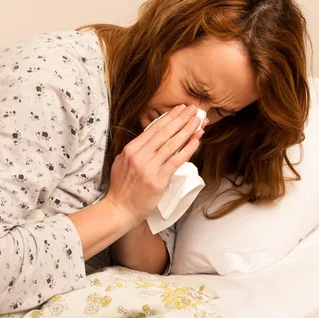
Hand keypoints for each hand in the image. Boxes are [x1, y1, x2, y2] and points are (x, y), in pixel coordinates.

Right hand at [104, 104, 204, 227]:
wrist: (120, 209)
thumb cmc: (122, 187)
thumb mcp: (123, 162)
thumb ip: (137, 150)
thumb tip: (152, 138)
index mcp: (131, 149)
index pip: (153, 129)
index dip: (169, 117)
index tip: (180, 109)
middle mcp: (140, 155)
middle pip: (164, 133)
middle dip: (181, 119)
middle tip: (194, 109)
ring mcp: (149, 167)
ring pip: (172, 144)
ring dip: (187, 131)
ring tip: (199, 122)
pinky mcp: (158, 180)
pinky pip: (175, 161)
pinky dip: (187, 150)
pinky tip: (196, 141)